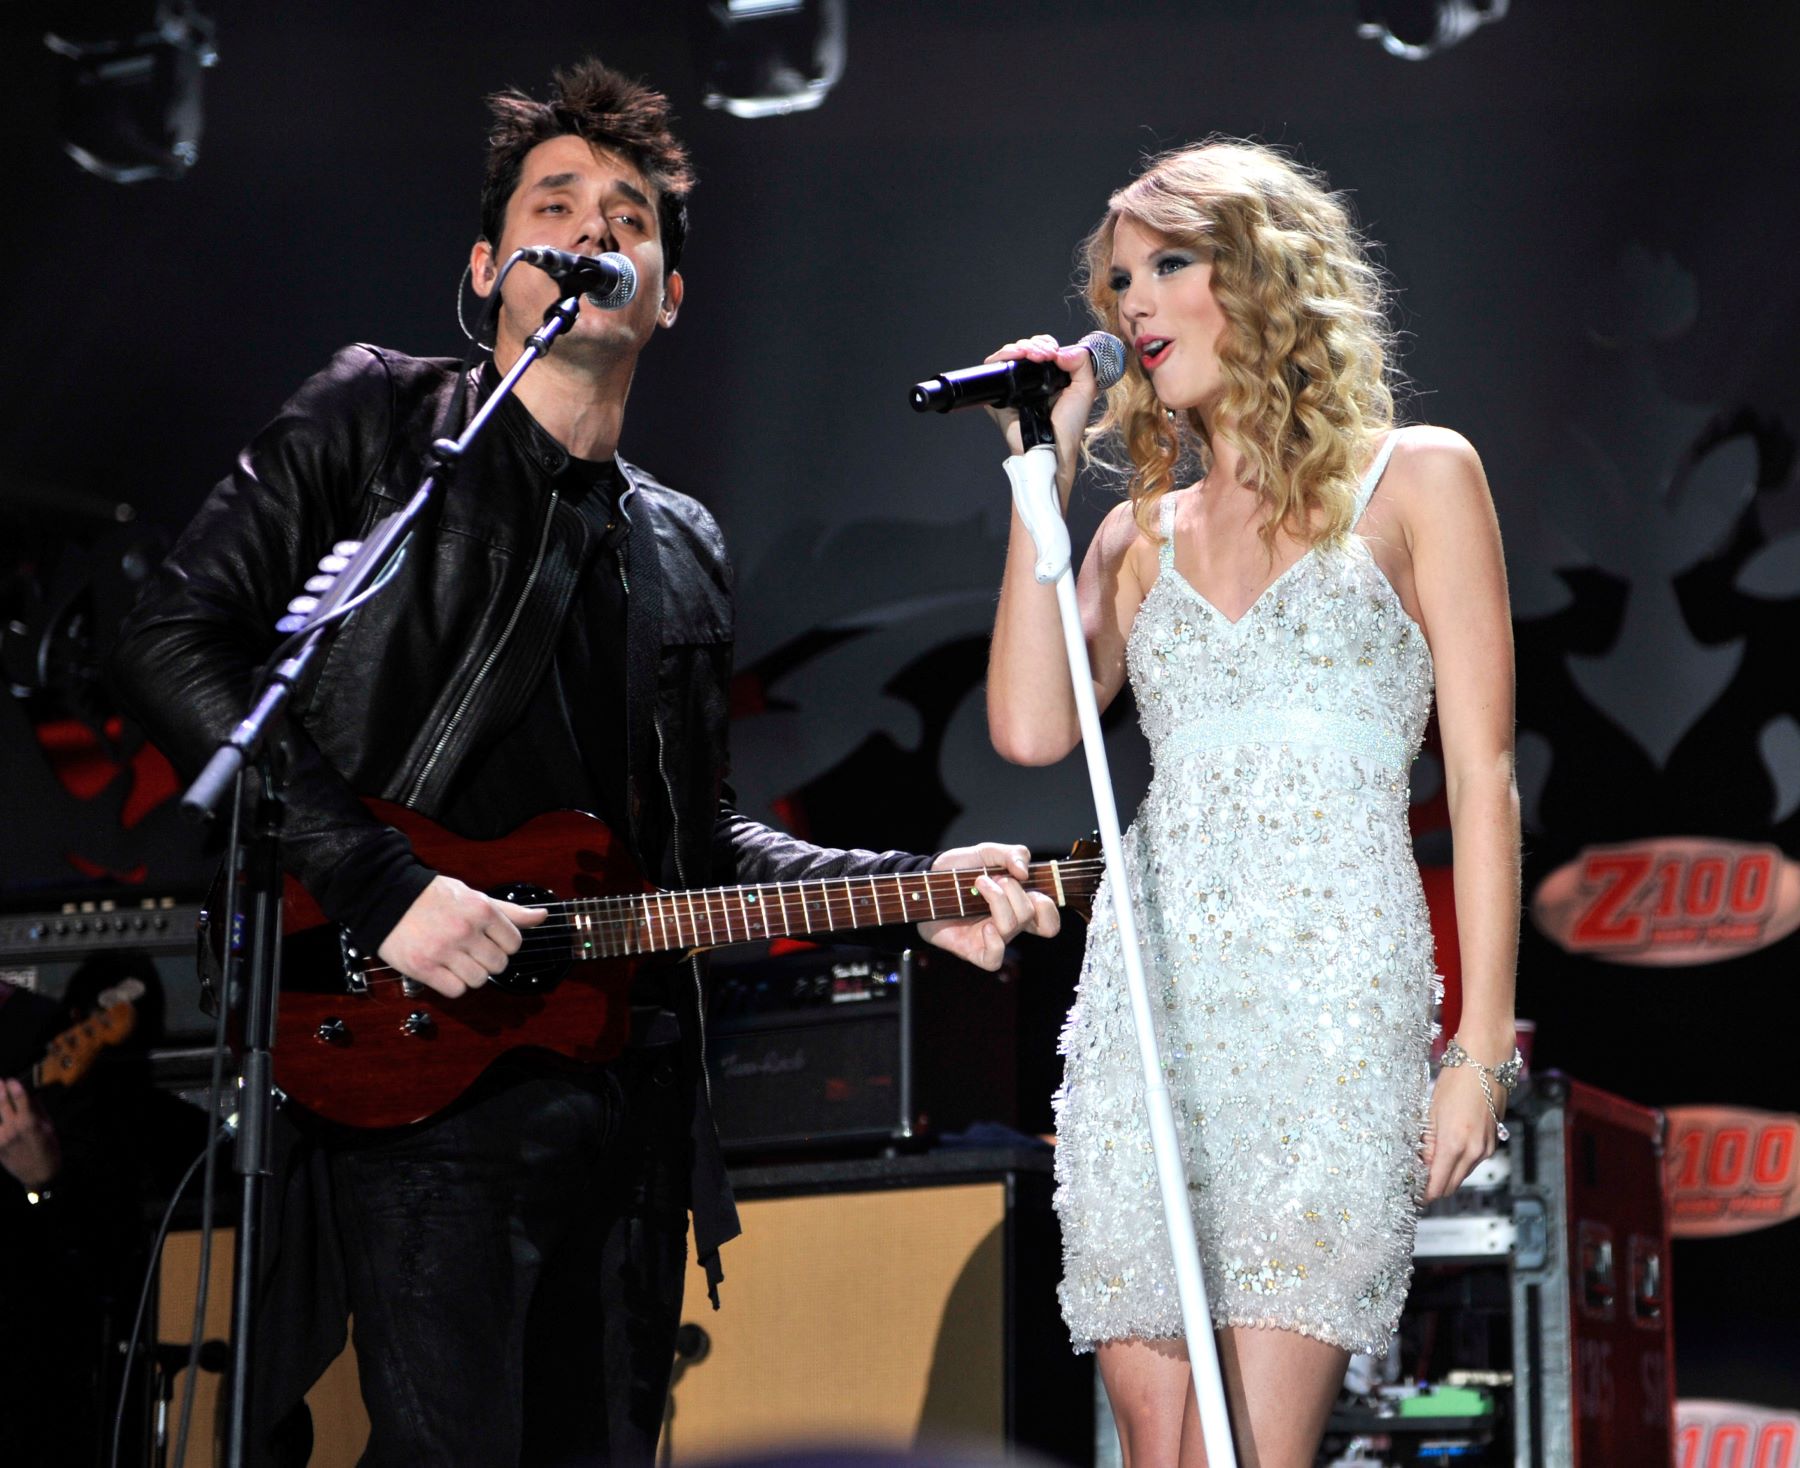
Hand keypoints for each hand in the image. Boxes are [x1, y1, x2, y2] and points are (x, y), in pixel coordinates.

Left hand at [0, 1079, 60, 1190]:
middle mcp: (13, 1129)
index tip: (12, 1079)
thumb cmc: (49, 1150)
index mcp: (29, 1123)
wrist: (39, 1175)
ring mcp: (1, 1138)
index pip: (19, 1098)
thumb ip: (39, 1111)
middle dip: (0, 1090)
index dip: (14, 1086)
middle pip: (2, 1104)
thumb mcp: (49, 1128)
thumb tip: (32, 1096)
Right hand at [376, 875, 547, 999]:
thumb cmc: (433, 896)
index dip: (503, 945)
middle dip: (488, 961)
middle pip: (498, 965)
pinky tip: (443, 970)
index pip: (514, 943)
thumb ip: (509, 911)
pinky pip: (455, 991)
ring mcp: (444, 951)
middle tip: (471, 951)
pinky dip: (453, 985)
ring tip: (456, 960)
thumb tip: (543, 916)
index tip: (488, 940)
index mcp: (481, 910)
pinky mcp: (423, 967)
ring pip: (478, 980)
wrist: (385, 896)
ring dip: (471, 974)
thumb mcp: (474, 896)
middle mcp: (465, 931)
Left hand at [917, 842, 1060, 970]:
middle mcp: (1008, 923)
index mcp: (1018, 904)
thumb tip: (1025, 872)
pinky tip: (983, 926)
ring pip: (1012, 928)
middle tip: (995, 878)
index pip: (1048, 919)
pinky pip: (995, 958)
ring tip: (979, 884)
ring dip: (997, 900)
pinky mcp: (973, 950)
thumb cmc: (958, 870)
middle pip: (1031, 917)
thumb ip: (1013, 854)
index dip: (1048, 907)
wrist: (925, 881)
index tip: (1030, 885)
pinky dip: (994, 941)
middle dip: (1015, 892)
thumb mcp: (987, 852)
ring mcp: (992, 937)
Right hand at [983, 335, 1102, 504]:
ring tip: (1034, 355)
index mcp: (1051, 378)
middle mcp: (1031, 381)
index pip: (1043, 349)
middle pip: (1026, 348)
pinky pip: (994, 367)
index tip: (1054, 351)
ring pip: (1010, 354)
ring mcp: (1014, 387)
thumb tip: (1063, 349)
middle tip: (1045, 354)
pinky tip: (1016, 357)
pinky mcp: (999, 395)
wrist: (1052, 449)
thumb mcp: (1085, 390)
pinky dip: (1002, 356)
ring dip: (1022, 347)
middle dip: (1036, 344)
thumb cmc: (1068, 428)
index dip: (1046, 344)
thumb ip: (1082, 363)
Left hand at [1421, 1065, 1503, 1202]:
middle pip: (1452, 1185)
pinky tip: (1446, 1149)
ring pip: (1463, 1173)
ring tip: (1428, 1163)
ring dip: (1447, 1173)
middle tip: (1416, 1182)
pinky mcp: (1493, 1140)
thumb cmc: (1456, 1080)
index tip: (1412, 1194)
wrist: (1485, 1062)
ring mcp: (1486, 1147)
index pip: (1438, 1185)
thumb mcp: (1432, 1112)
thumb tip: (1421, 1165)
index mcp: (1455, 1145)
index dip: (1424, 1194)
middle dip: (1434, 1187)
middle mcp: (1474, 1151)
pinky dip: (1459, 1161)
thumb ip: (1428, 1144)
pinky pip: (1473, 1160)